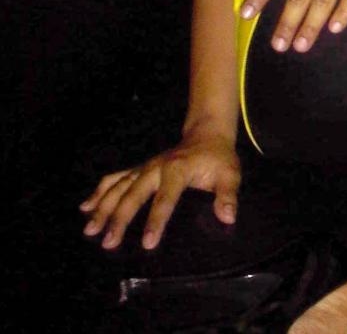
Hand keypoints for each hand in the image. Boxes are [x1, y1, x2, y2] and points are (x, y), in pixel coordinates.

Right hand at [80, 130, 240, 249]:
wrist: (206, 134)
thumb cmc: (217, 158)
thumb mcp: (229, 174)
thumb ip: (228, 195)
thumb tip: (227, 216)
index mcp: (178, 169)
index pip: (165, 198)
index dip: (156, 220)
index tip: (147, 243)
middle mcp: (156, 167)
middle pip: (134, 193)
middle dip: (120, 218)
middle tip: (108, 242)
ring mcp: (145, 167)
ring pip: (119, 186)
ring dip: (103, 207)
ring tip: (89, 229)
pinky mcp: (139, 169)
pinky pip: (115, 178)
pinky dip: (99, 191)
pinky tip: (85, 206)